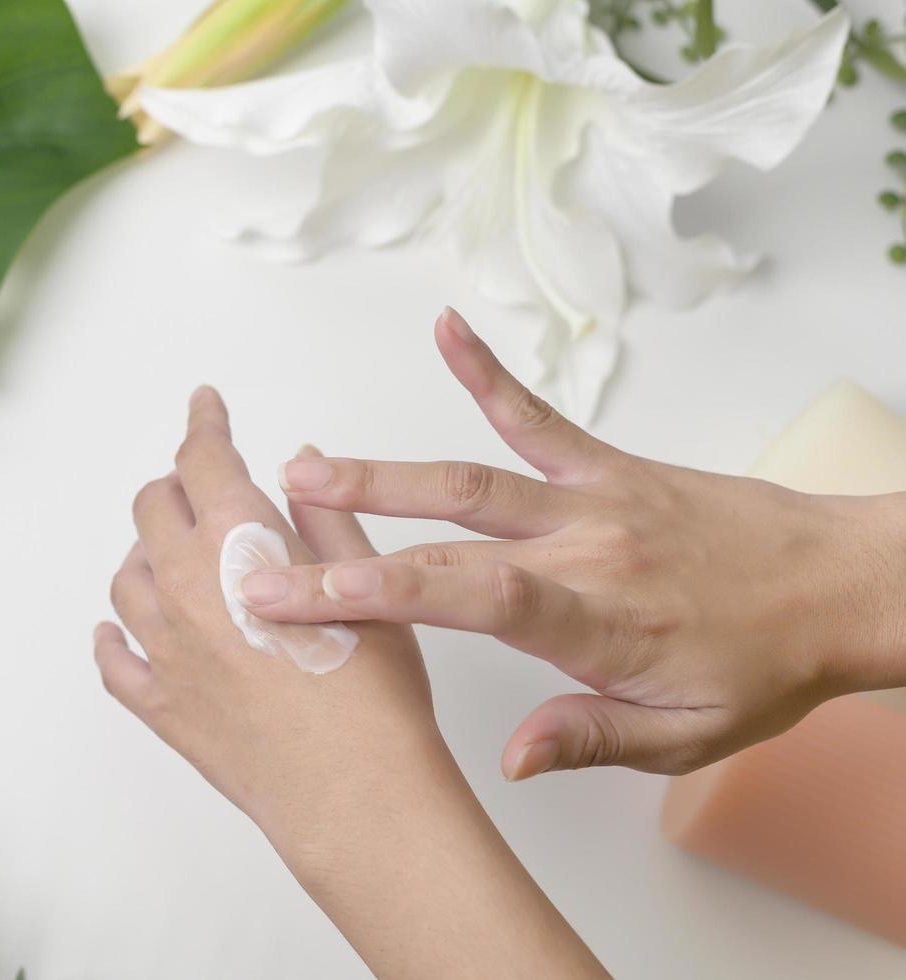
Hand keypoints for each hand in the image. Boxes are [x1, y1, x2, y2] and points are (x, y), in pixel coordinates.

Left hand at [95, 386, 434, 854]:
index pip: (204, 460)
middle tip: (201, 485)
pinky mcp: (162, 705)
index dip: (204, 423)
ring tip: (172, 554)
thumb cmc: (376, 697)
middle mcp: (186, 588)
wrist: (357, 794)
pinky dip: (114, 639)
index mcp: (238, 544)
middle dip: (176, 485)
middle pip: (153, 510)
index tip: (206, 406)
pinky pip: (116, 663)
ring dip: (146, 554)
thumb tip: (300, 468)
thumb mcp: (368, 584)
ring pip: (127, 578)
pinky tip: (119, 632)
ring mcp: (165, 650)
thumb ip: (325, 517)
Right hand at [236, 308, 905, 779]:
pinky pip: (539, 415)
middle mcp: (584, 550)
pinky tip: (447, 329)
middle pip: (447, 544)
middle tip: (262, 546)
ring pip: (470, 478)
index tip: (306, 595)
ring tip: (305, 467)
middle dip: (344, 546)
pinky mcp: (607, 465)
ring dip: (382, 471)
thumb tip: (506, 756)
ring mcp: (593, 498)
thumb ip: (590, 739)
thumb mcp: (687, 738)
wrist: (837, 585)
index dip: (381, 592)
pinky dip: (488, 371)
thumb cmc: (760, 665)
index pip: (468, 602)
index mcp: (596, 622)